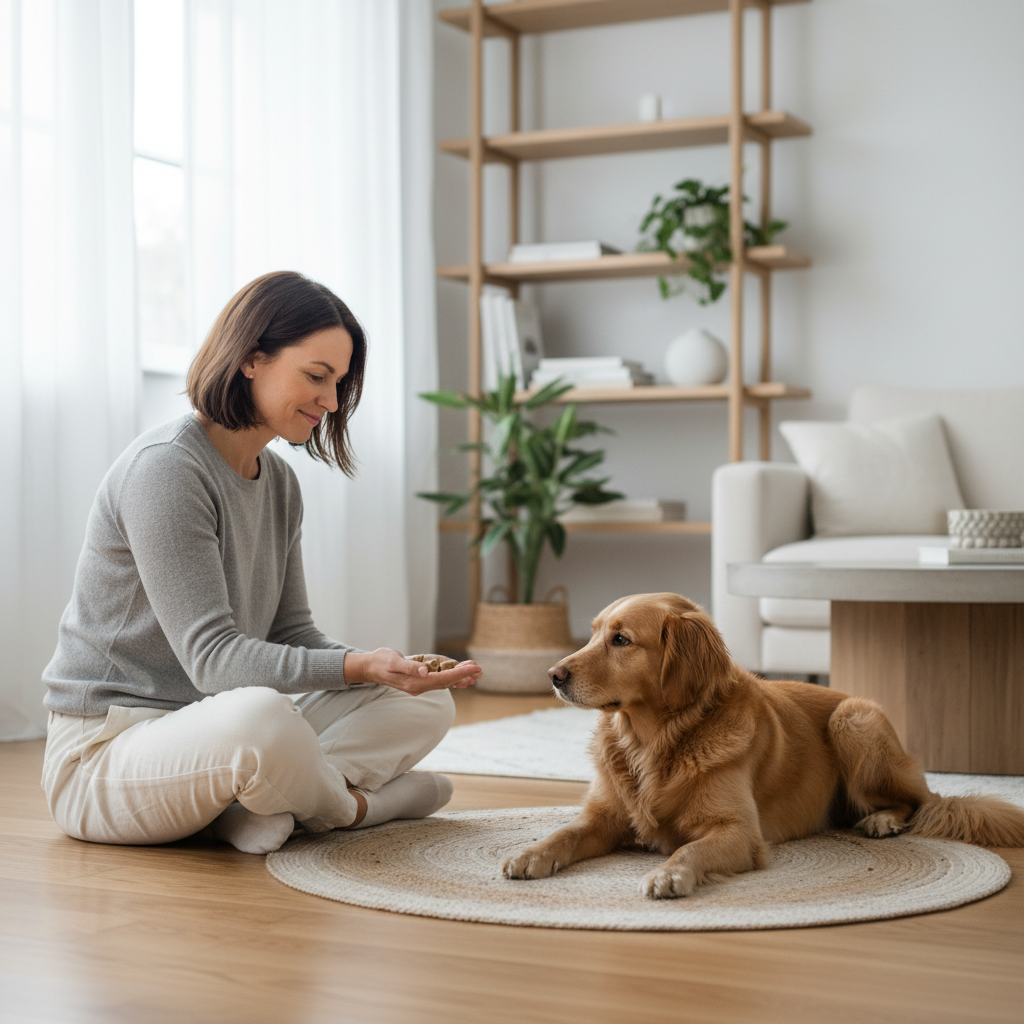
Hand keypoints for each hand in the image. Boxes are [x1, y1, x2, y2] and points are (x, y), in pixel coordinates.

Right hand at [345, 648, 481, 695]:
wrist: (371, 668)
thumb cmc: (381, 661)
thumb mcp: (393, 661)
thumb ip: (410, 667)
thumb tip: (425, 671)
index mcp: (414, 682)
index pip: (442, 679)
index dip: (459, 674)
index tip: (473, 668)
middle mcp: (419, 686)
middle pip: (446, 682)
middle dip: (463, 675)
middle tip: (480, 669)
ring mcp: (419, 685)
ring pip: (444, 681)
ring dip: (460, 677)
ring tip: (475, 672)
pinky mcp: (419, 681)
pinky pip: (438, 680)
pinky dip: (450, 677)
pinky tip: (461, 677)